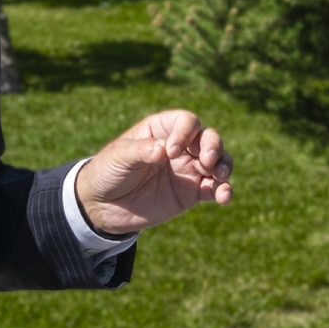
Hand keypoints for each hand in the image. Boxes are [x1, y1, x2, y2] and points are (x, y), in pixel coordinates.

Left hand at [73, 109, 232, 237]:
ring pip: (218, 160)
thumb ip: (142, 151)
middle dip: (213, 146)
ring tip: (219, 176)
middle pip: (207, 137)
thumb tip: (164, 149)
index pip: (185, 121)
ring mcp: (188, 168)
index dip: (185, 133)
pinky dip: (224, 190)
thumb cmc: (108, 171)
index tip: (170, 152)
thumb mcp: (120, 157)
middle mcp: (180, 146)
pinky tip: (223, 197)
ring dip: (224, 164)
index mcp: (161, 129)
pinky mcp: (192, 192)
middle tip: (206, 160)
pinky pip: (215, 188)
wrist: (104, 205)